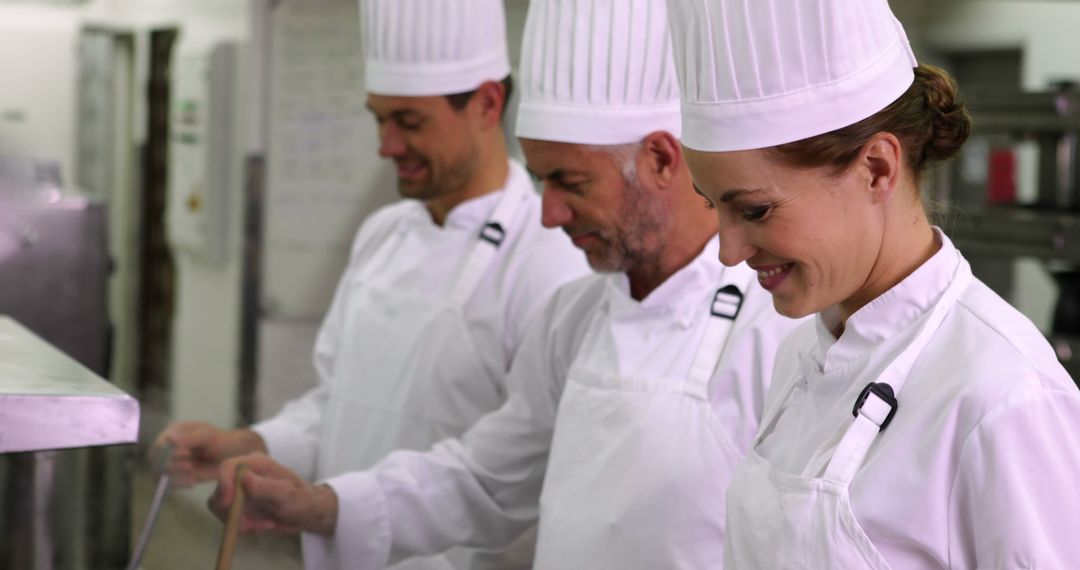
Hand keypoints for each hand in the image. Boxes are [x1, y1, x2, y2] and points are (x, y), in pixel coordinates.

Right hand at [154, 421, 266, 486]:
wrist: (232, 456)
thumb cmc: (221, 440)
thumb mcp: (207, 436)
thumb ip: (190, 438)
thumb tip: (171, 439)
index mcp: (173, 432)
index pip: (160, 444)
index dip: (168, 451)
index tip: (187, 453)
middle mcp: (168, 448)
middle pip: (157, 461)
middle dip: (171, 465)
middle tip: (190, 466)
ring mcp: (172, 463)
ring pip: (161, 474)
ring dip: (175, 476)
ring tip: (192, 476)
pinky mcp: (177, 476)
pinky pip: (170, 483)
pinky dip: (179, 484)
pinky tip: (193, 483)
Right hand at [208, 453, 338, 535]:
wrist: (306, 513)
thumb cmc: (301, 498)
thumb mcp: (286, 494)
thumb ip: (265, 486)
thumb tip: (243, 477)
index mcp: (255, 464)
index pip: (228, 467)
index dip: (224, 484)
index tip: (229, 504)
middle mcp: (244, 475)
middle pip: (220, 490)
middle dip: (233, 511)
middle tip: (250, 524)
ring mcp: (240, 492)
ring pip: (221, 508)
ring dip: (239, 521)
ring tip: (262, 525)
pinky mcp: (239, 507)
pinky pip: (229, 519)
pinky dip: (243, 527)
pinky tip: (262, 526)